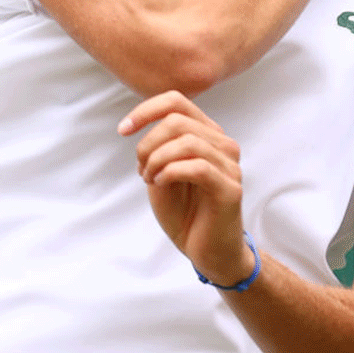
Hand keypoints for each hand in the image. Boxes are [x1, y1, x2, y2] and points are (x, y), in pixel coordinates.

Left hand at [118, 91, 255, 285]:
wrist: (206, 251)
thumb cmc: (184, 211)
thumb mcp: (161, 172)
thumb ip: (158, 146)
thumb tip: (143, 125)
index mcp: (207, 134)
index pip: (177, 101)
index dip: (145, 110)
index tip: (123, 130)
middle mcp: (223, 144)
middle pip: (177, 120)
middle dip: (148, 143)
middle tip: (141, 169)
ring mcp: (230, 166)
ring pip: (187, 142)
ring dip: (157, 159)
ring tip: (150, 178)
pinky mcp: (230, 188)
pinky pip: (197, 167)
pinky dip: (170, 172)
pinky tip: (161, 183)